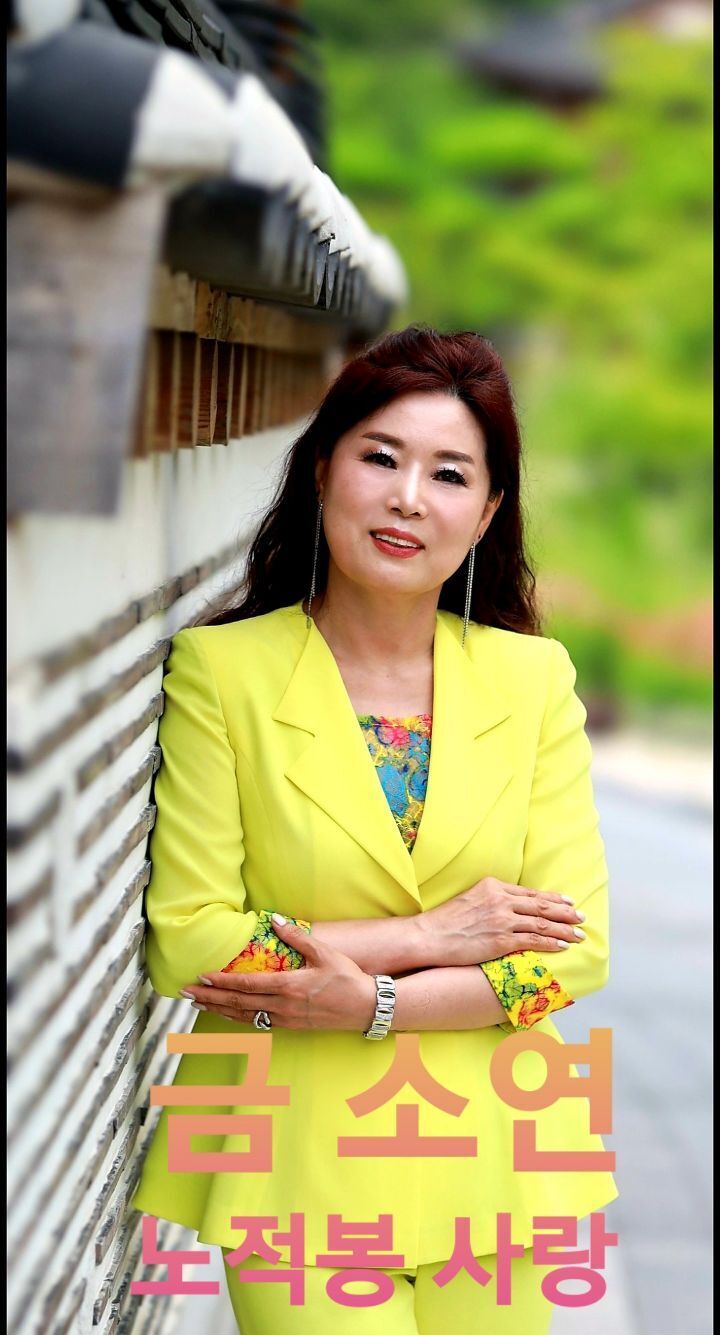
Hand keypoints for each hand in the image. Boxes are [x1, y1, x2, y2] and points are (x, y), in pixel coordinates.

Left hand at [180, 918, 376, 1031]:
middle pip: (237, 1004)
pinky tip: (227, 1014)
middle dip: (208, 998)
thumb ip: (297, 937)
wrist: (366, 1008)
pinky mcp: (290, 1026)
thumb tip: (275, 919)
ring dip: (218, 1010)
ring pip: (244, 1017)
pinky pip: (257, 1023)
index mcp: (288, 987)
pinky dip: (237, 1018)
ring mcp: (285, 1020)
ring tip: (198, 1005)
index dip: (220, 982)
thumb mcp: (324, 953)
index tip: (201, 977)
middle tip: (185, 994)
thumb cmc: (347, 979)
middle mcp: (282, 1007)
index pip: (245, 985)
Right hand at [416, 877, 585, 966]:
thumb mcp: (471, 898)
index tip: (568, 902)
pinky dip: (551, 942)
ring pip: (542, 923)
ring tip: (578, 934)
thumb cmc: (446, 920)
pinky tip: (562, 945)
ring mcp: (502, 920)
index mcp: (493, 886)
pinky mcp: (501, 940)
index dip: (552, 898)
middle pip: (541, 905)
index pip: (530, 893)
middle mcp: (500, 900)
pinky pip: (533, 940)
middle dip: (565, 912)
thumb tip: (511, 907)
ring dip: (564, 929)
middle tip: (581, 917)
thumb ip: (493, 899)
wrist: (429, 936)